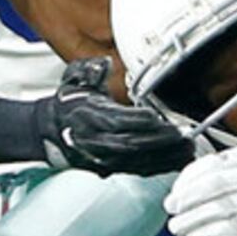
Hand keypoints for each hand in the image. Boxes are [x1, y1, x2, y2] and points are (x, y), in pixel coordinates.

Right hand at [40, 57, 194, 175]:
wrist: (49, 131)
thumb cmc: (67, 106)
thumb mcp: (73, 80)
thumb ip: (87, 70)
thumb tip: (101, 65)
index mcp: (89, 117)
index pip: (116, 121)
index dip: (138, 121)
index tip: (158, 118)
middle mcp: (97, 141)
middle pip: (132, 145)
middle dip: (160, 143)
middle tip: (183, 137)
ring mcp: (105, 158)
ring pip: (138, 161)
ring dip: (165, 158)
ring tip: (187, 151)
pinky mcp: (112, 168)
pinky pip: (139, 170)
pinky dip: (160, 167)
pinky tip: (177, 162)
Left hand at [165, 144, 236, 235]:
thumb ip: (229, 168)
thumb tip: (191, 180)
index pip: (209, 165)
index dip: (187, 181)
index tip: (174, 193)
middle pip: (210, 185)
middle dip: (185, 199)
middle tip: (170, 209)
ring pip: (217, 208)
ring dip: (191, 219)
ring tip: (176, 227)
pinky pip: (229, 228)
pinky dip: (207, 233)